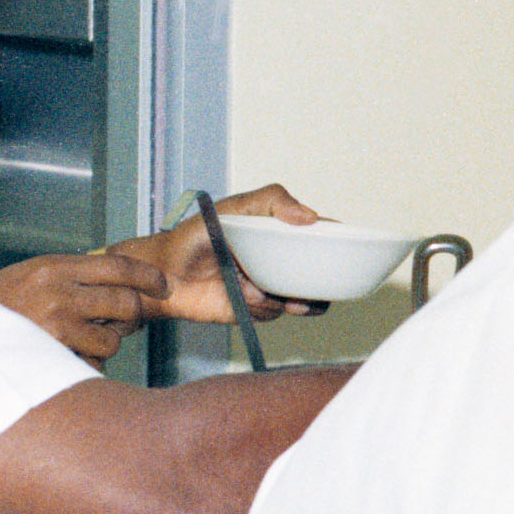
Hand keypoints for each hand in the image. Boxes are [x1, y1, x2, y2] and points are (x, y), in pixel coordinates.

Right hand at [0, 245, 174, 362]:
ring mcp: (55, 327)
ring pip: (113, 340)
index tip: (162, 285)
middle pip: (126, 303)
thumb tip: (122, 281)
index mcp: (54, 268)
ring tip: (79, 340)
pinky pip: (92, 365)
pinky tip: (64, 357)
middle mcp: (58, 294)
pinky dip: (85, 365)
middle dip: (128, 317)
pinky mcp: (52, 357)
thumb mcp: (31, 274)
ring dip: (105, 344)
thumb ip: (72, 275)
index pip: (119, 267)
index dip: (148, 277)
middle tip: (117, 322)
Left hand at [138, 184, 323, 327]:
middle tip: (323, 280)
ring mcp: (269, 287)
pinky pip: (274, 313)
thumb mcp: (233, 209)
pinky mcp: (255, 310)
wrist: (161, 275)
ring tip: (278, 294)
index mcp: (278, 234)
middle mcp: (278, 262)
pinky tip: (246, 296)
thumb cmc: (192, 237)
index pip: (318, 235)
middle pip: (318, 271)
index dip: (338, 239)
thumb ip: (271, 200)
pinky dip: (264, 306)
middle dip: (325, 278)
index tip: (351, 244)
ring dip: (294, 296)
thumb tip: (310, 217)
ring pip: (301, 297)